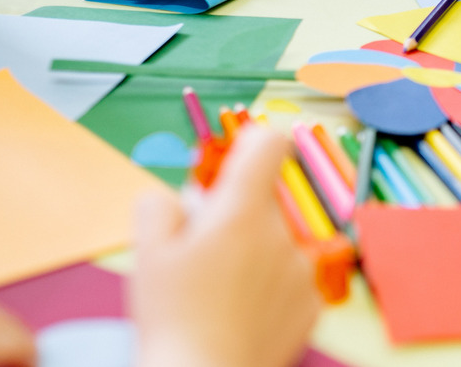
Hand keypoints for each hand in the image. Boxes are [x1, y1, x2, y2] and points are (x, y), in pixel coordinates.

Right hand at [131, 125, 318, 366]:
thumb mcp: (147, 252)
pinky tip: (242, 311)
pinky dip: (271, 285)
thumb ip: (162, 204)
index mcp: (243, 213)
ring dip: (254, 251)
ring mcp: (303, 270)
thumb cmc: (173, 318)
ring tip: (220, 290)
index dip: (250, 143)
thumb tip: (185, 195)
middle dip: (235, 213)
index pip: (269, 142)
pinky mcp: (313, 303)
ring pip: (277, 239)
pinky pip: (291, 275)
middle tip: (202, 249)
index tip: (231, 165)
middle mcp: (283, 234)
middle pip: (264, 199)